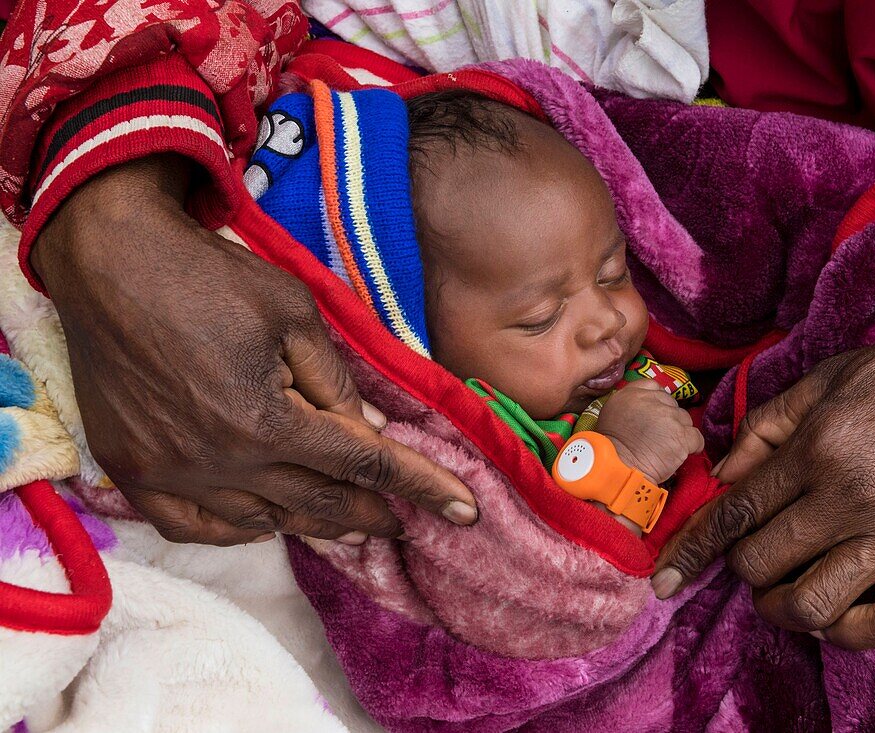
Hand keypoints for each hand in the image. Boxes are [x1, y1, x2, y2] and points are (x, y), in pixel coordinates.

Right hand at [33, 155, 476, 545]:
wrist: (111, 261)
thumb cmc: (210, 277)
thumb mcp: (295, 312)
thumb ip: (335, 382)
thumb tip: (369, 431)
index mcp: (267, 420)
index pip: (365, 465)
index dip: (421, 487)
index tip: (465, 511)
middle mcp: (221, 461)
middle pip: (319, 503)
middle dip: (372, 515)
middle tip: (404, 522)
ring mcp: (172, 473)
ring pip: (261, 522)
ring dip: (314, 524)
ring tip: (349, 523)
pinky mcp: (133, 470)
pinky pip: (194, 528)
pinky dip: (238, 531)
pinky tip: (265, 524)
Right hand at [597, 379, 703, 482]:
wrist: (617, 468)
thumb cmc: (611, 448)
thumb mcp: (612, 415)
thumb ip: (631, 406)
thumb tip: (646, 409)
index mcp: (631, 394)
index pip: (655, 387)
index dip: (659, 402)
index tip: (656, 416)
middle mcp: (652, 400)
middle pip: (672, 404)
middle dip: (669, 419)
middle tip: (660, 436)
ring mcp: (669, 417)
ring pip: (685, 420)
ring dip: (679, 432)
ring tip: (668, 447)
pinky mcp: (681, 436)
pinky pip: (696, 438)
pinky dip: (693, 446)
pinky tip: (682, 453)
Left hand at [652, 325, 874, 648]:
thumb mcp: (825, 380)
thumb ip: (765, 427)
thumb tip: (720, 474)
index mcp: (816, 449)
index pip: (734, 514)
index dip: (693, 551)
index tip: (667, 579)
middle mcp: (850, 497)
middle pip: (762, 562)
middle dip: (742, 567)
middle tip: (756, 552)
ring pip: (813, 604)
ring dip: (782, 608)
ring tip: (783, 592)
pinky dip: (852, 631)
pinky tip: (837, 613)